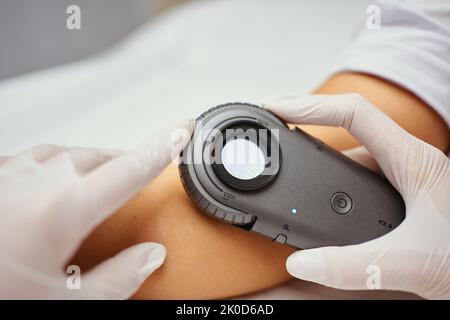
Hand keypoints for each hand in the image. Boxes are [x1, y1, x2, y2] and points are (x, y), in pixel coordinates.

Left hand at [0, 120, 192, 298]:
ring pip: (66, 155)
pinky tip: (49, 188)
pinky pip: (33, 161)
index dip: (165, 144)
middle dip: (125, 163)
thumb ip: (118, 279)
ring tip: (98, 183)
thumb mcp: (65, 304)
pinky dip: (53, 169)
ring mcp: (10, 173)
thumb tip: (151, 256)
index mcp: (66, 207)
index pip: (133, 167)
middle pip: (99, 157)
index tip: (184, 126)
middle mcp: (39, 179)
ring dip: (89, 165)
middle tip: (139, 176)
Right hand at [264, 94, 449, 298]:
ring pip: (355, 155)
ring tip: (292, 163)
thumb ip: (353, 266)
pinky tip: (323, 194)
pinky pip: (362, 176)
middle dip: (309, 127)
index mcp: (412, 160)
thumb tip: (302, 263)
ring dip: (323, 158)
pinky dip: (335, 179)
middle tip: (277, 134)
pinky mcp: (403, 194)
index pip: (354, 112)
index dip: (311, 105)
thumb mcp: (411, 261)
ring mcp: (406, 177)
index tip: (278, 108)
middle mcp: (408, 162)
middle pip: (348, 129)